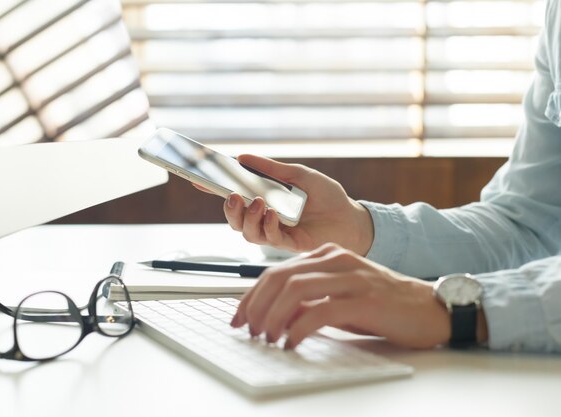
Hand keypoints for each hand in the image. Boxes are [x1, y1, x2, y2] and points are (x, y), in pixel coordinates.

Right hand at [195, 154, 373, 254]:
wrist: (351, 218)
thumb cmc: (326, 196)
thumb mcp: (297, 175)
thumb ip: (270, 169)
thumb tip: (241, 156)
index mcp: (264, 199)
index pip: (233, 194)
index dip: (213, 188)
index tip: (196, 177)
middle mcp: (264, 218)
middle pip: (235, 218)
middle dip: (228, 208)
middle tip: (232, 195)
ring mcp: (274, 232)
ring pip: (247, 231)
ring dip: (248, 217)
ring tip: (257, 202)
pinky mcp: (287, 244)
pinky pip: (269, 238)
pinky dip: (267, 225)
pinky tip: (273, 214)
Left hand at [230, 243, 453, 349]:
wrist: (431, 308)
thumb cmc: (383, 305)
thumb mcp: (339, 298)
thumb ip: (308, 301)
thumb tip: (274, 317)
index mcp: (327, 255)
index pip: (276, 271)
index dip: (251, 295)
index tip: (238, 318)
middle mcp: (336, 260)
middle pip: (280, 277)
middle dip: (255, 305)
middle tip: (248, 330)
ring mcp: (351, 277)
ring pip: (295, 289)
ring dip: (273, 316)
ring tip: (267, 338)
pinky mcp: (364, 299)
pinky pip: (320, 311)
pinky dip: (299, 329)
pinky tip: (292, 343)